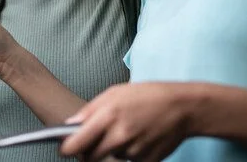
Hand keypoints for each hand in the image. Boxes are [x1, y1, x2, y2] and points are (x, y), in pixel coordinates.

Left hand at [60, 82, 193, 161]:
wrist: (182, 107)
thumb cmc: (147, 95)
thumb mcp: (115, 93)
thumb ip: (90, 110)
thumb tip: (70, 124)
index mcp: (108, 116)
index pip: (77, 144)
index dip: (67, 149)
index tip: (64, 149)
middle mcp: (119, 136)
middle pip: (91, 157)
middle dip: (88, 151)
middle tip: (96, 138)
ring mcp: (133, 151)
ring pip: (111, 156)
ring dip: (112, 148)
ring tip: (127, 128)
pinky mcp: (146, 161)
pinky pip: (129, 160)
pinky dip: (130, 151)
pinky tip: (140, 136)